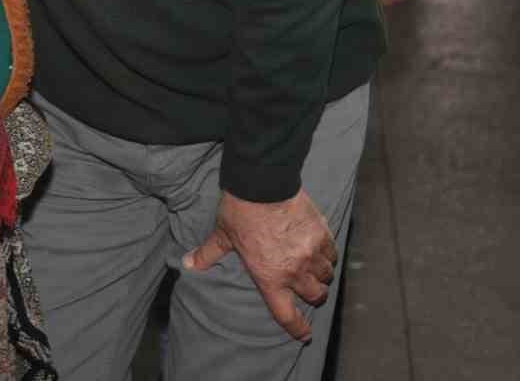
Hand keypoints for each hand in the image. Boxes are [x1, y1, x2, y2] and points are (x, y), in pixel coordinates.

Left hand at [184, 188, 336, 342]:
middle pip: (315, 296)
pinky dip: (328, 255)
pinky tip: (321, 250)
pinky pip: (332, 253)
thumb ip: (208, 253)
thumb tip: (187, 263)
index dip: (297, 328)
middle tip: (308, 289)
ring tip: (314, 268)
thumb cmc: (240, 212)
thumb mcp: (222, 236)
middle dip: (313, 296)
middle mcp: (294, 271)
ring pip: (326, 275)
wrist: (263, 184)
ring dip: (321, 275)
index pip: (287, 314)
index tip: (305, 334)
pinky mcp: (322, 235)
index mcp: (270, 277)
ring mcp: (311, 253)